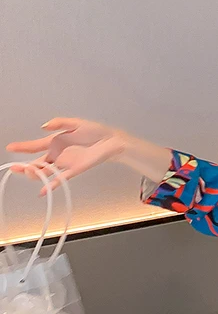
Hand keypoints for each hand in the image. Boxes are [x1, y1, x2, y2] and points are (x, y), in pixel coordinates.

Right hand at [6, 117, 125, 193]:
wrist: (110, 141)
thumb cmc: (95, 131)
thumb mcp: (74, 123)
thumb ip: (59, 123)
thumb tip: (44, 126)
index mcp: (55, 142)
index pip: (34, 146)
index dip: (22, 147)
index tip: (10, 147)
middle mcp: (57, 154)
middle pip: (37, 162)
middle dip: (25, 166)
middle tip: (16, 168)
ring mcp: (65, 163)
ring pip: (46, 172)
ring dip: (36, 174)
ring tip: (28, 173)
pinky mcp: (74, 170)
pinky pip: (60, 179)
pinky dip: (52, 185)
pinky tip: (43, 191)